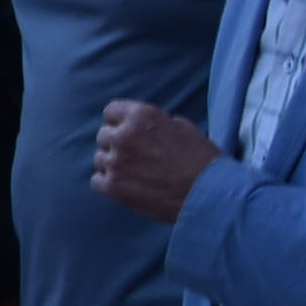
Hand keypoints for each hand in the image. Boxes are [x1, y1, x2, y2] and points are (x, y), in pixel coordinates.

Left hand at [92, 100, 222, 223]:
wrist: (208, 194)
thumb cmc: (202, 160)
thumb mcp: (183, 128)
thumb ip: (158, 123)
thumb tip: (146, 127)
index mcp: (141, 115)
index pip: (111, 111)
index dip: (120, 122)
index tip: (128, 131)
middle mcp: (123, 135)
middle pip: (103, 135)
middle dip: (116, 144)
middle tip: (134, 157)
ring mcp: (116, 162)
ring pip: (99, 158)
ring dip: (113, 164)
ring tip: (133, 174)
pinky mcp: (113, 186)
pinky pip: (96, 180)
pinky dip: (108, 184)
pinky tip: (125, 186)